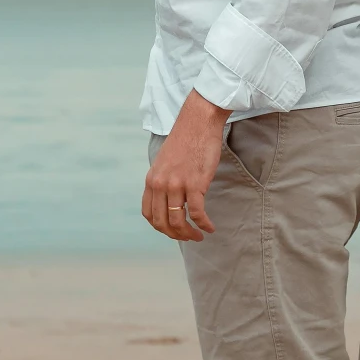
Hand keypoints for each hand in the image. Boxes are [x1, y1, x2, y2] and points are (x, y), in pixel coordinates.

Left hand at [142, 92, 225, 241]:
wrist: (198, 121)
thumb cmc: (186, 140)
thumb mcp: (165, 161)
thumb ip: (163, 179)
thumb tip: (169, 198)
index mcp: (152, 179)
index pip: (149, 214)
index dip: (160, 227)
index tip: (172, 230)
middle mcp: (160, 184)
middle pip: (162, 222)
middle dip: (175, 235)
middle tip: (188, 237)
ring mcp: (176, 185)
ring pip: (178, 221)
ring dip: (189, 234)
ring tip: (199, 235)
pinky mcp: (195, 184)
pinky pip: (197, 213)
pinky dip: (204, 224)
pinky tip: (210, 227)